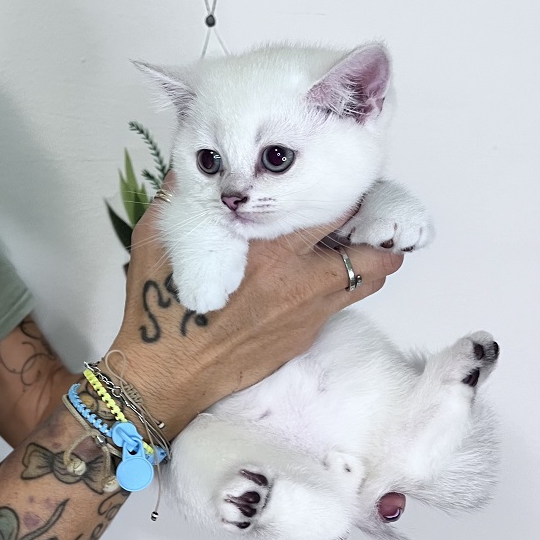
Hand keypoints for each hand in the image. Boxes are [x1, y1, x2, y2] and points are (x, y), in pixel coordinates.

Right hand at [109, 172, 403, 437]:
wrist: (168, 375)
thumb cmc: (162, 305)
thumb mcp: (160, 238)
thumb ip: (183, 195)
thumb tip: (198, 164)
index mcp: (270, 252)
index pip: (335, 212)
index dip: (352, 193)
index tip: (350, 181)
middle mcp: (300, 283)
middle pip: (373, 254)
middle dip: (379, 230)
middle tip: (367, 214)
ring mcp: (307, 316)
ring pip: (368, 283)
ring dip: (370, 261)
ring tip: (355, 244)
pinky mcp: (302, 339)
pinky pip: (337, 306)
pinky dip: (338, 287)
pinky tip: (313, 280)